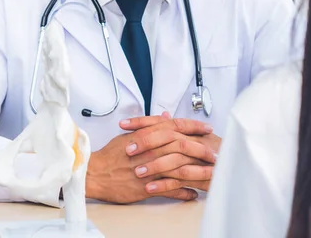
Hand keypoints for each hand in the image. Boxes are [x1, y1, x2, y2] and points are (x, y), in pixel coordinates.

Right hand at [85, 114, 214, 203]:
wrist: (96, 173)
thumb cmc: (112, 154)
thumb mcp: (131, 134)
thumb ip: (151, 126)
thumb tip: (166, 117)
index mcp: (148, 135)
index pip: (177, 127)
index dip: (195, 127)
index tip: (208, 130)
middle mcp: (151, 150)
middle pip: (183, 147)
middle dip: (202, 150)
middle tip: (215, 154)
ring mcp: (150, 169)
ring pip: (180, 169)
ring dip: (198, 173)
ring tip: (210, 175)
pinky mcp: (147, 186)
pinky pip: (170, 190)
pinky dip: (183, 192)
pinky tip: (193, 193)